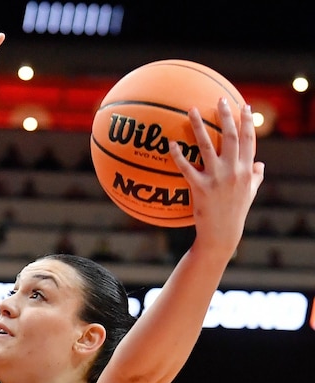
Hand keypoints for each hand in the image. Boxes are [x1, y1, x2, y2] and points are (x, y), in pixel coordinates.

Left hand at [169, 98, 263, 255]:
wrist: (222, 234)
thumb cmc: (235, 213)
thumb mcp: (250, 194)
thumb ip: (256, 178)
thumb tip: (261, 164)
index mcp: (246, 170)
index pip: (250, 140)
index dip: (248, 122)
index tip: (245, 106)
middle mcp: (234, 171)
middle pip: (232, 136)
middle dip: (227, 115)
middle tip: (221, 99)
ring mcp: (217, 178)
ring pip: (208, 146)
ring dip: (199, 126)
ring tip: (191, 110)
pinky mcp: (200, 188)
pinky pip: (186, 167)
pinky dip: (178, 155)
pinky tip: (170, 143)